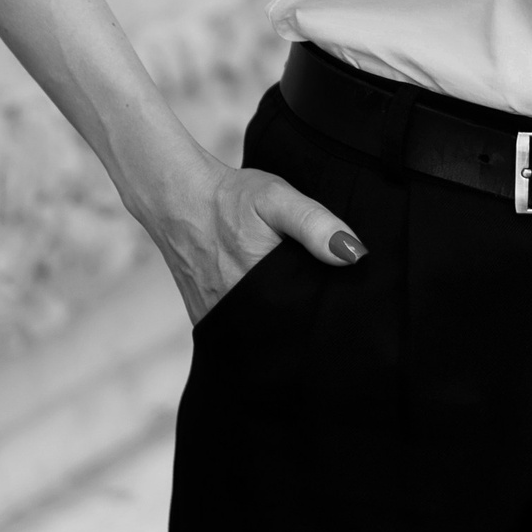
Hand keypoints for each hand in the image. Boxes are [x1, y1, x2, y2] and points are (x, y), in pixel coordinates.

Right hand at [135, 153, 367, 325]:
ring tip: (295, 305)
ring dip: (279, 325)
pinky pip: (237, 331)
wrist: (177, 197)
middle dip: (304, 323)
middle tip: (319, 302)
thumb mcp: (278, 199)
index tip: (339, 302)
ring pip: (262, 334)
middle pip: (285, 330)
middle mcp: (237, 308)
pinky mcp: (205, 318)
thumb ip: (315, 225)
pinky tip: (267, 307)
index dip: (324, 311)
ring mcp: (219, 317)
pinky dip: (255, 323)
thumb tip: (354, 254)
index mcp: (261, 284)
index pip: (306, 318)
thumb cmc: (230, 197)